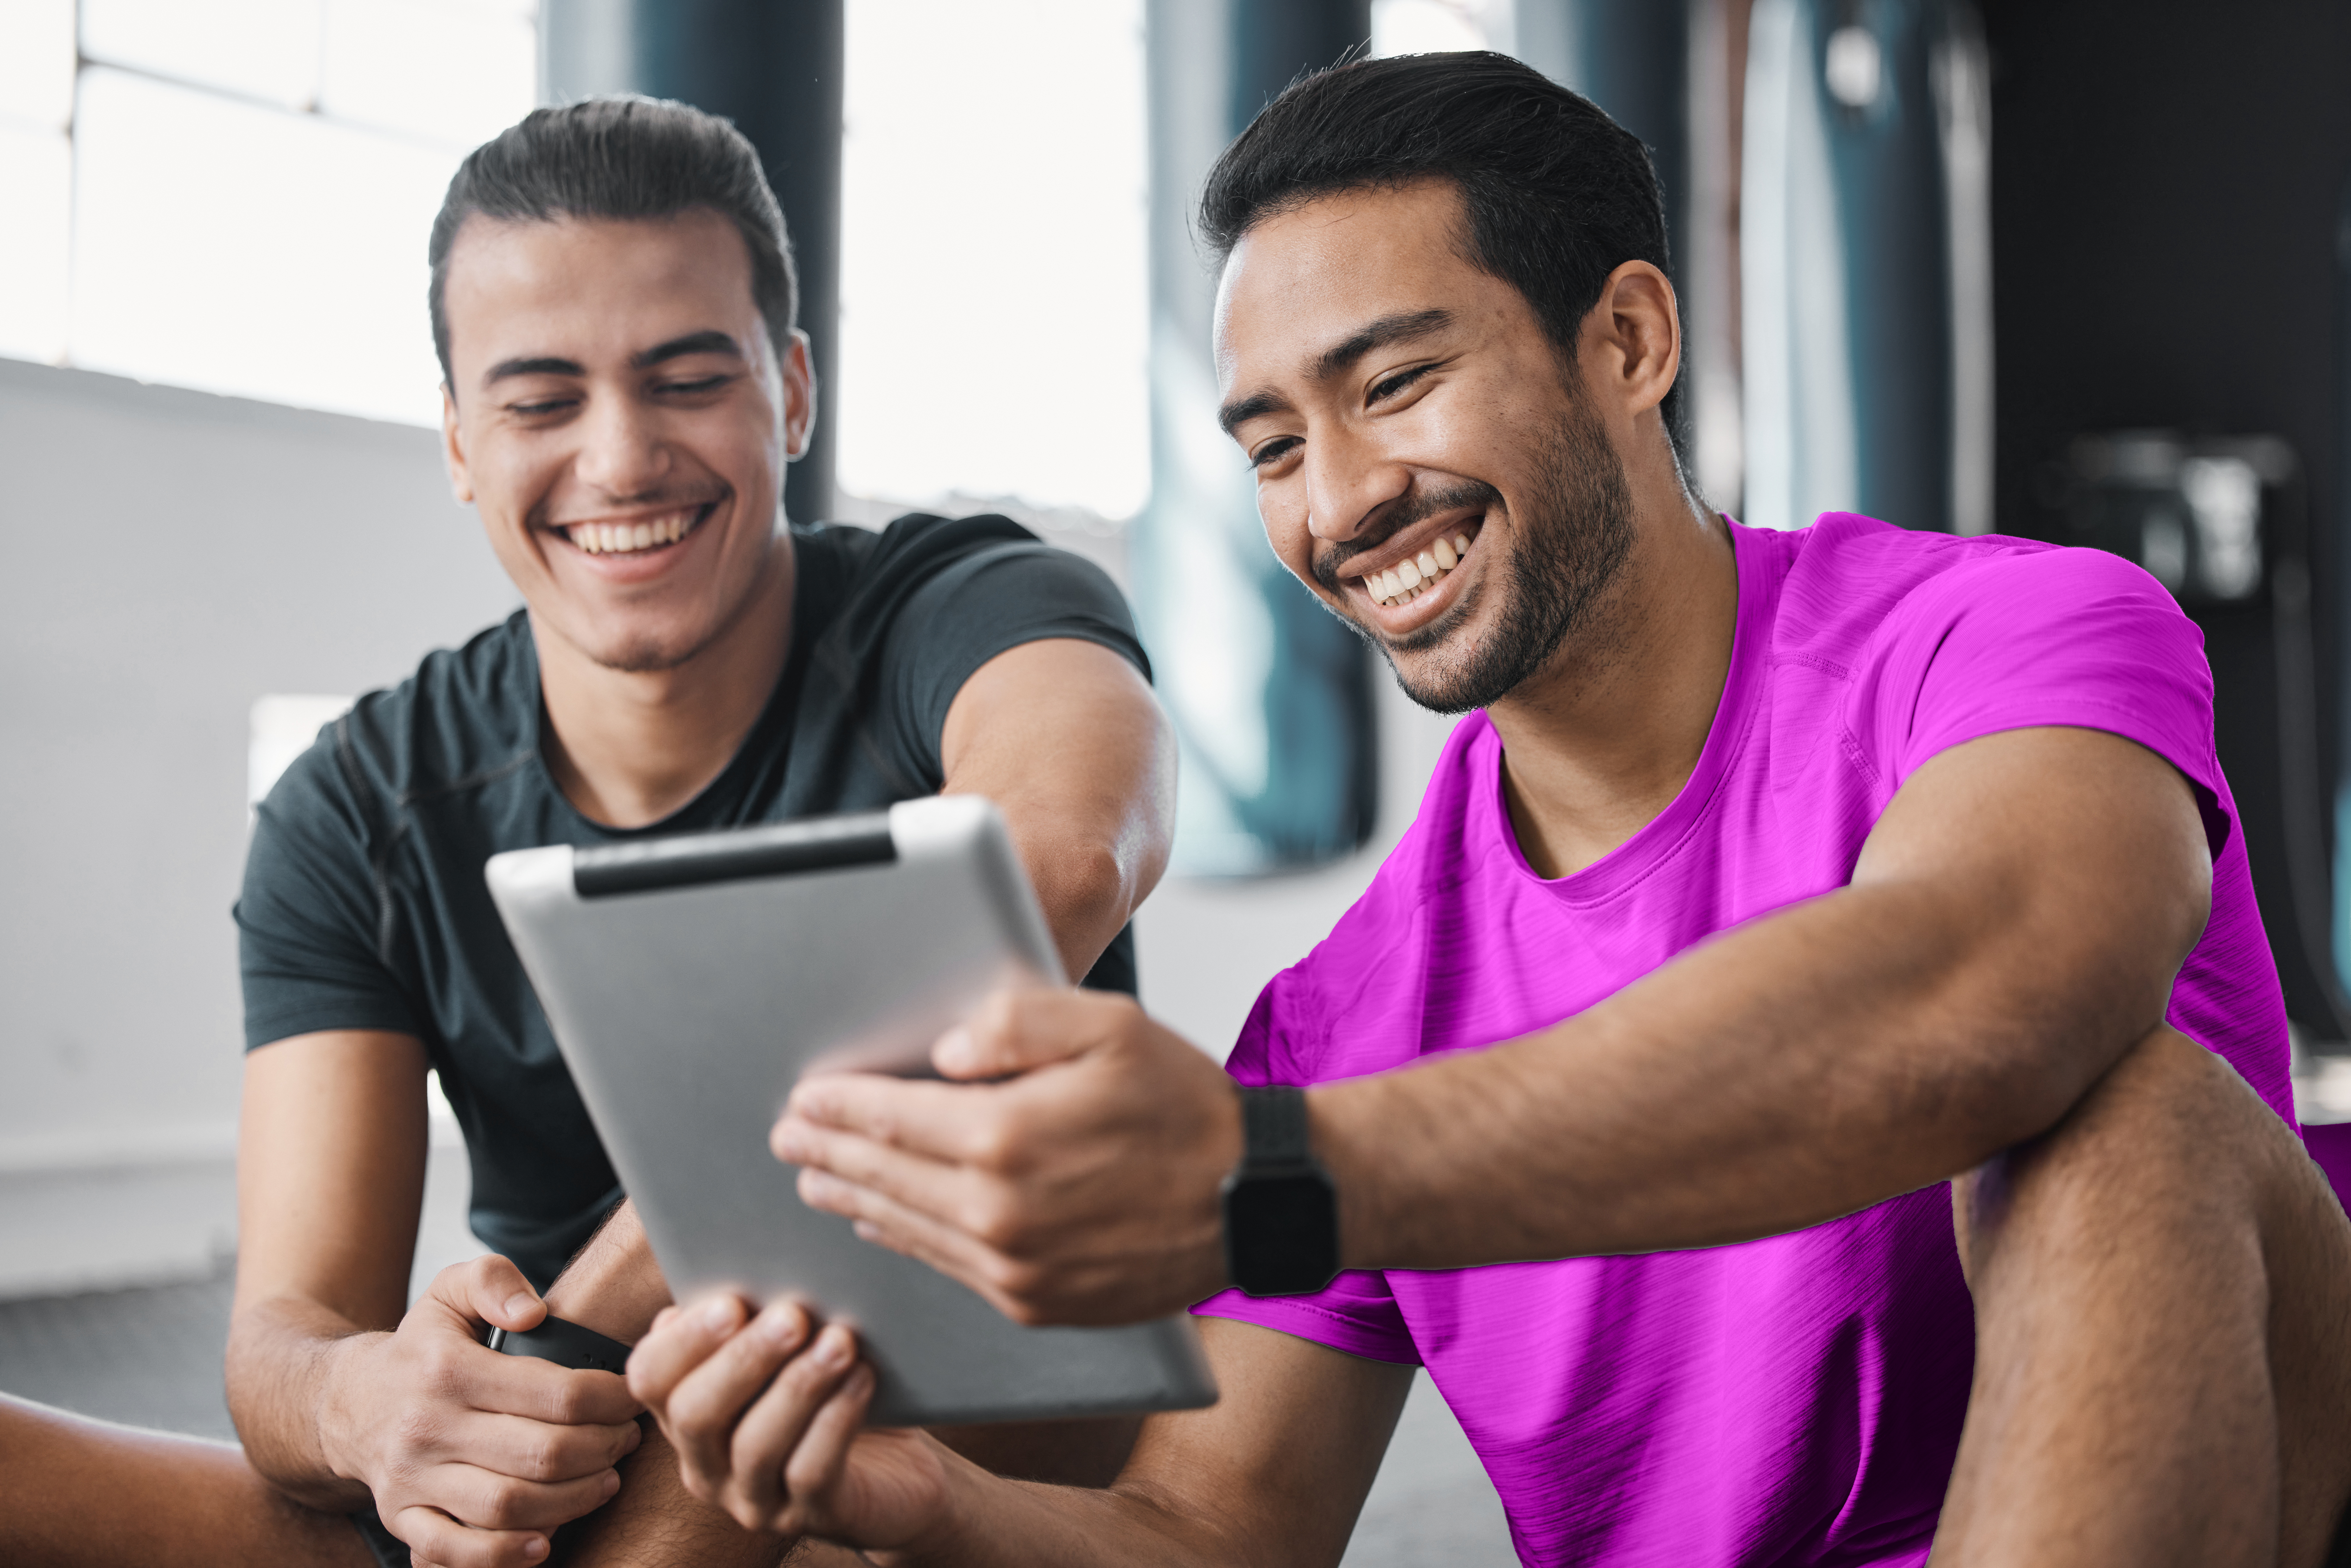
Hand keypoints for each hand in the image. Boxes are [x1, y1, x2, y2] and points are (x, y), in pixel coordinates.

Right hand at [319, 1256, 645, 1567]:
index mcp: (449, 1369)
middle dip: (603, 1449)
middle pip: (542, 1455)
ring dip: (573, 1501)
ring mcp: (413, 1481)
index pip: (556, 1394)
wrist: (349, 1402)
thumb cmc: (422, 1347)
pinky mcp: (402, 1519)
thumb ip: (494, 1281)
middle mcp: (428, 1428)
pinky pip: (455, 1552)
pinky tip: (547, 1541)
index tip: (632, 1398)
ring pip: (509, 1507)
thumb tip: (534, 1312)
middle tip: (626, 1440)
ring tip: (606, 1480)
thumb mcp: (450, 1291)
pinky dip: (504, 1554)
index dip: (611, 1400)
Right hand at [626, 1293, 951, 1546]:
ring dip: (797, 1386)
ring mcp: (754, 1499)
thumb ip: (754, 1316)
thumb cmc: (830, 1393)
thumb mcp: (788, 1352)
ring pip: (755, 1445)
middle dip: (742, 1359)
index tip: (730, 1299)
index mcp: (686, 1413)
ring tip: (839, 1340)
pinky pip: (811, 1472)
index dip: (682, 1341)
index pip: (650, 1379)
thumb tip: (739, 1258)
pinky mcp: (812, 1518)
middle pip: (696, 1413)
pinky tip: (862, 1379)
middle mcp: (708, 1464)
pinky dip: (835, 1421)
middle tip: (791, 1314)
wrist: (898, 1472)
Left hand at [771, 989, 1241, 1324]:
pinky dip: (904, 1240)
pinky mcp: (1036, 1301)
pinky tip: (882, 1222)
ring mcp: (1015, 1268)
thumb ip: (1018, 1021)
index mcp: (1007, 1138)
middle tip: (789, 1135)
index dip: (839, 1105)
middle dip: (829, 1151)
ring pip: (906, 1227)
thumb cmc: (1183, 1101)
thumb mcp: (1109, 1027)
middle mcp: (999, 1213)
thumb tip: (942, 1051)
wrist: (1254, 1198)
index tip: (802, 1097)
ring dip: (853, 1199)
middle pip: (885, 1177)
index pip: (891, 1118)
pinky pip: (947, 1267)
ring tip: (816, 1178)